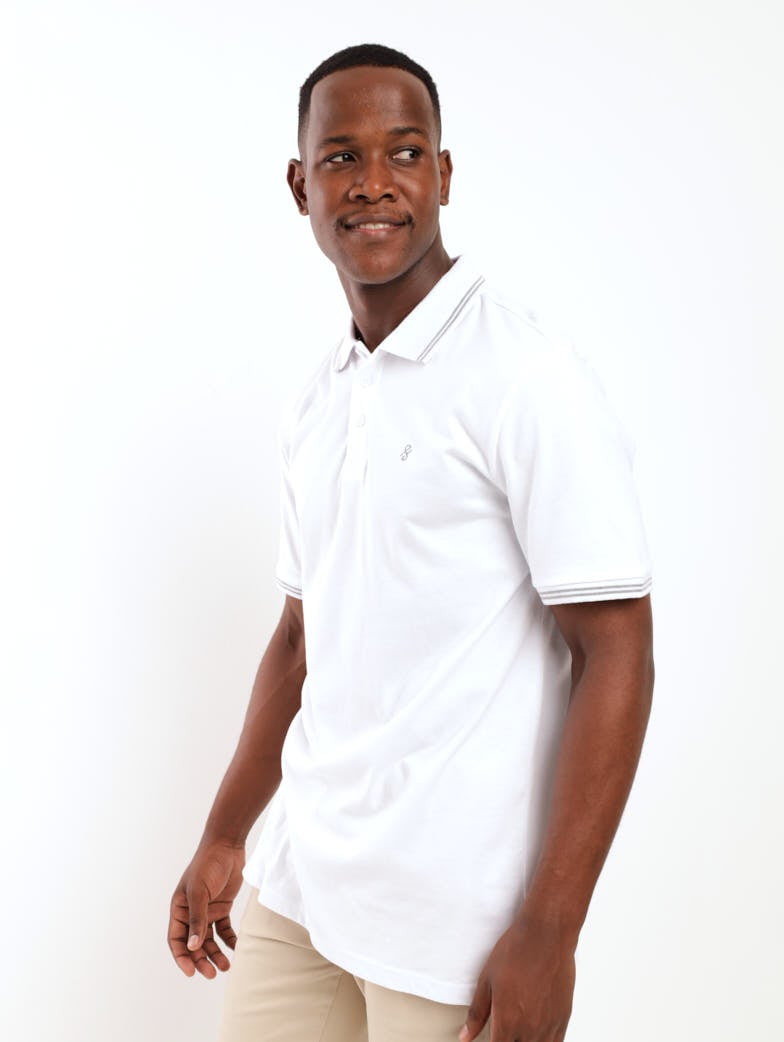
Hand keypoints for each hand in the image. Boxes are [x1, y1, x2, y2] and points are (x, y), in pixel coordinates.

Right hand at [168, 839, 245, 978]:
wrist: (227, 845)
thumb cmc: (208, 864)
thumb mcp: (199, 892)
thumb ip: (197, 919)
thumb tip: (192, 946)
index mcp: (179, 908)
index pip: (176, 940)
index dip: (182, 957)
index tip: (190, 972)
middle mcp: (191, 912)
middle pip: (194, 943)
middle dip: (201, 960)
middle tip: (212, 974)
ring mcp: (208, 910)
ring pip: (209, 939)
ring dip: (216, 954)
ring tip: (226, 966)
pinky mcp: (223, 906)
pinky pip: (224, 929)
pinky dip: (229, 940)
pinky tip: (236, 948)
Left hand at [458, 916, 576, 1041]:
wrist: (546, 935)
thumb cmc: (516, 951)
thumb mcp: (486, 980)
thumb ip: (477, 1013)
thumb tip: (465, 1036)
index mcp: (507, 1022)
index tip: (489, 1038)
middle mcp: (529, 1030)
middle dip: (507, 1041)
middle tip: (504, 1030)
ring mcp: (548, 1026)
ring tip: (517, 1032)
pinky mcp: (563, 1018)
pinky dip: (543, 1041)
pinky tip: (536, 1034)